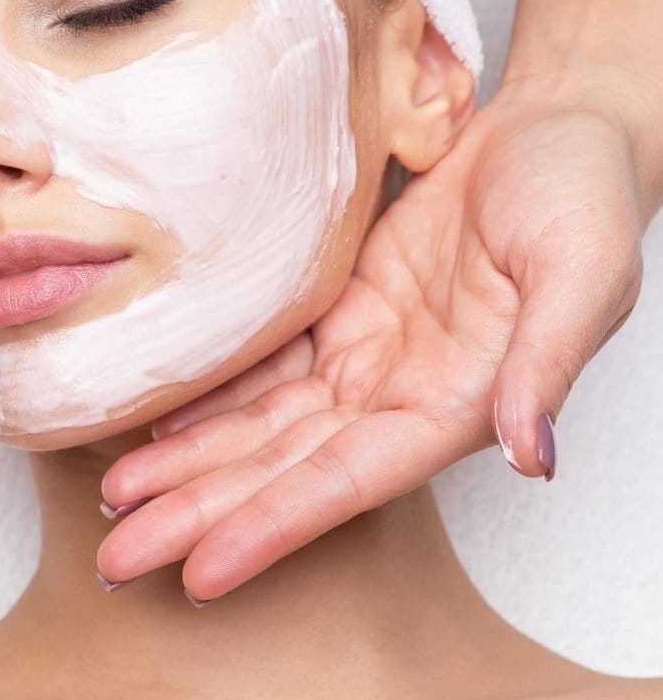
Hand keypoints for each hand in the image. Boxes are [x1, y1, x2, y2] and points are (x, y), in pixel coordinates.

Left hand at [96, 73, 648, 602]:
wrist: (553, 127)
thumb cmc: (582, 190)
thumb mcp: (582, 269)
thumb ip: (547, 363)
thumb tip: (531, 455)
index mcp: (454, 401)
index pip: (346, 480)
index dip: (272, 526)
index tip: (202, 572)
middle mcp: (396, 390)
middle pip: (281, 466)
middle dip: (199, 513)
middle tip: (119, 557)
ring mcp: (361, 351)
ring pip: (258, 423)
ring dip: (188, 465)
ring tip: (117, 500)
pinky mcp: (336, 308)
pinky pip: (260, 366)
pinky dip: (208, 398)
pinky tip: (157, 426)